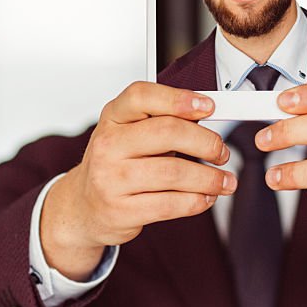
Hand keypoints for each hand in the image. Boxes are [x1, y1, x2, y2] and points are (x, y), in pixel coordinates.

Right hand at [41, 82, 235, 279]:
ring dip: (209, 178)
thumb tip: (206, 117)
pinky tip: (205, 197)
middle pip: (167, 132)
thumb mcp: (130, 132)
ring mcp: (111, 179)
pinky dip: (196, 201)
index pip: (143, 96)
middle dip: (206, 142)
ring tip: (223, 180)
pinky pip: (170, 204)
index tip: (207, 107)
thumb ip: (162, 120)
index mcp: (113, 117)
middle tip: (220, 151)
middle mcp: (108, 145)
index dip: (179, 99)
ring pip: (174, 172)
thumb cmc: (115, 164)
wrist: (83, 206)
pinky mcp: (121, 210)